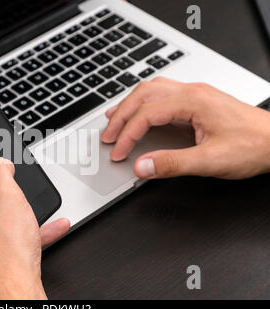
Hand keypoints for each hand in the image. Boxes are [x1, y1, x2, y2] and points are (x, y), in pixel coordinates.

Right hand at [102, 77, 269, 179]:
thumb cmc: (253, 146)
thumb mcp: (211, 161)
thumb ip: (172, 164)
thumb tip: (142, 166)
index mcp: (193, 101)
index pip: (146, 114)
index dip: (127, 134)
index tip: (118, 152)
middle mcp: (192, 92)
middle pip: (143, 95)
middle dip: (120, 115)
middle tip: (107, 135)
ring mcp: (195, 93)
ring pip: (151, 89)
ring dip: (129, 104)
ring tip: (113, 118)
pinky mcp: (198, 100)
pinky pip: (162, 93)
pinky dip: (143, 102)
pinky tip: (139, 110)